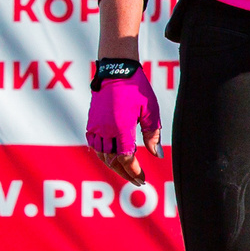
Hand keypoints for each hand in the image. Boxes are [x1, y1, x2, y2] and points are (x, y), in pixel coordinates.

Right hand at [86, 63, 161, 186]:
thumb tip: (157, 155)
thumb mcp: (150, 110)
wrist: (116, 69)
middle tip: (137, 181)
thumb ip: (153, 134)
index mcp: (121, 128)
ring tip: (126, 171)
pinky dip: (101, 153)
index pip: (125, 159)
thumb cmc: (136, 88)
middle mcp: (105, 130)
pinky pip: (93, 144)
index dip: (133, 171)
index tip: (142, 178)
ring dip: (113, 165)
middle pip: (112, 160)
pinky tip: (110, 156)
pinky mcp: (92, 121)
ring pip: (101, 154)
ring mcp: (96, 126)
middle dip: (125, 173)